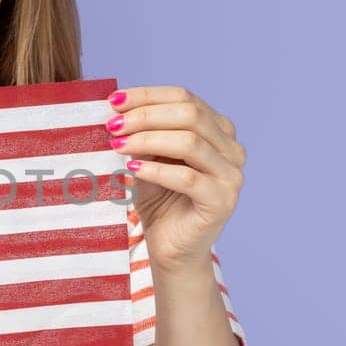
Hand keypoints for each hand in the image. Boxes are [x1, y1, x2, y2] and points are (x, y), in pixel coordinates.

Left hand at [105, 85, 245, 270]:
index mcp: (218, 130)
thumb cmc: (160, 201)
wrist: (171, 249)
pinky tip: (132, 169)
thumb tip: (118, 111)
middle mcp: (232, 149)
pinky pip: (188, 178)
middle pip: (190, 115)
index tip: (114, 101)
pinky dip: (156, 169)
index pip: (184, 97)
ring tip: (117, 145)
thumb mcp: (148, 159)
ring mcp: (232, 176)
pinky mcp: (222, 201)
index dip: (147, 96)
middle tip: (113, 125)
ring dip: (147, 139)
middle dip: (146, 116)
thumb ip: (142, 135)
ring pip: (190, 142)